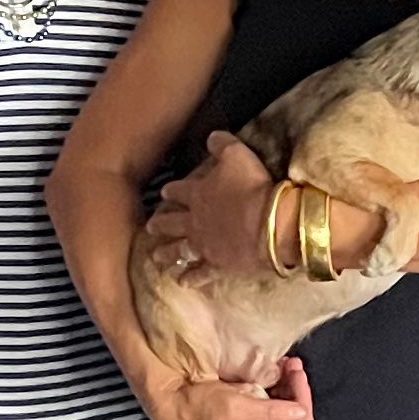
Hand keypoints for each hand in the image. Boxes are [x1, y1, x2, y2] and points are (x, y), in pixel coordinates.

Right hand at [138, 357, 316, 419]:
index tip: (295, 369)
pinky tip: (272, 377)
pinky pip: (273, 412)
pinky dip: (276, 393)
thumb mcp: (234, 405)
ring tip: (283, 366)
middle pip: (296, 417)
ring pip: (286, 413)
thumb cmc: (199, 406)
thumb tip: (301, 412)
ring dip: (287, 388)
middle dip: (296, 388)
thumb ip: (270, 411)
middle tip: (291, 363)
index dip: (302, 393)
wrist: (174, 410)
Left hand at [144, 132, 280, 279]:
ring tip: (156, 256)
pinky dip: (191, 279)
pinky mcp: (218, 265)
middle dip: (160, 223)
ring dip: (167, 253)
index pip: (178, 190)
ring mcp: (204, 245)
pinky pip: (200, 274)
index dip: (171, 190)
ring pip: (179, 250)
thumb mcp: (237, 154)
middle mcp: (194, 221)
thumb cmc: (252, 186)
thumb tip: (211, 136)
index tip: (164, 191)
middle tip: (150, 227)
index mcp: (197, 194)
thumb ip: (221, 144)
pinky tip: (182, 282)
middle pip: (172, 222)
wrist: (268, 223)